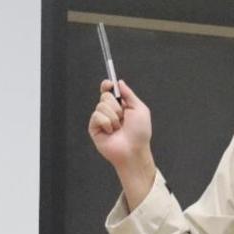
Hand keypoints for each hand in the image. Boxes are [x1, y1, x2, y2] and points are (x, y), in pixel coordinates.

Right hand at [88, 79, 155, 209]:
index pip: (109, 91)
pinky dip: (106, 122)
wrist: (134, 150)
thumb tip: (119, 82)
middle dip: (116, 105)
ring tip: (118, 128)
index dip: (107, 85)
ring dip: (113, 116)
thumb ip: (129, 94)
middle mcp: (110, 112)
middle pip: (104, 96)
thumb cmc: (140, 133)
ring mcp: (101, 120)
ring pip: (101, 106)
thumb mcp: (140, 109)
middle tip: (122, 117)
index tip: (109, 84)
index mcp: (120, 106)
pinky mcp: (94, 128)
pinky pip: (96, 116)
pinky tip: (111, 131)